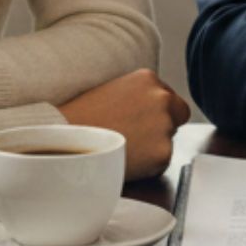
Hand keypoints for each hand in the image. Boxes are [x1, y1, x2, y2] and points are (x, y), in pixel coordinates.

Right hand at [55, 69, 189, 180]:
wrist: (68, 140)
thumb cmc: (82, 117)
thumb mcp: (113, 91)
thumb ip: (138, 96)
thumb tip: (149, 109)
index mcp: (148, 79)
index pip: (170, 98)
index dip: (157, 113)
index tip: (141, 122)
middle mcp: (162, 98)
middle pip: (177, 116)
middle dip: (162, 127)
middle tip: (136, 138)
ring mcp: (164, 125)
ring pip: (168, 140)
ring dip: (153, 147)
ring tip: (124, 148)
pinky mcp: (163, 153)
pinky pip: (161, 162)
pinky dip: (148, 166)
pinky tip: (126, 160)